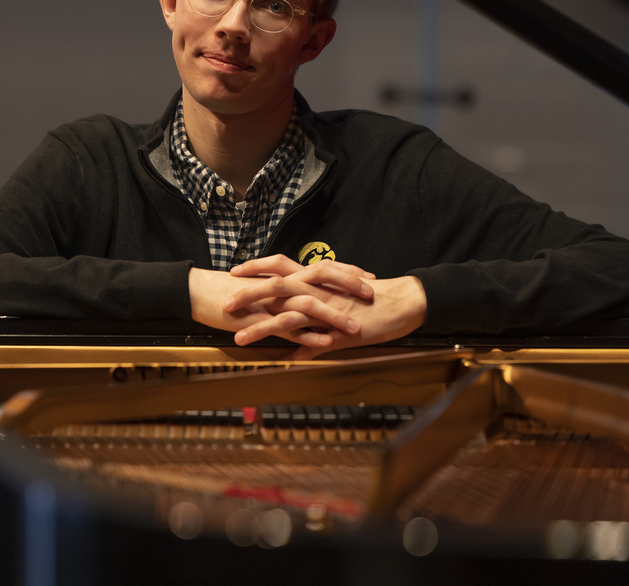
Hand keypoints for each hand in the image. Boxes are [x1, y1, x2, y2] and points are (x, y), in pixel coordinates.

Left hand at [223, 257, 427, 357]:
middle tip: (225, 303)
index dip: (257, 268)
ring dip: (261, 327)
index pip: (281, 267)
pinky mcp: (338, 331)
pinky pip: (312, 343)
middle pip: (277, 287)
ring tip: (238, 338)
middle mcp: (319, 290)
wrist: (403, 302)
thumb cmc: (373, 298)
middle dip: (249, 294)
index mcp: (318, 279)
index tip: (235, 271)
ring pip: (288, 316)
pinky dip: (295, 352)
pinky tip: (277, 362)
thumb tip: (299, 308)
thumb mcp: (340, 294)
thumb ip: (317, 297)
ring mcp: (327, 311)